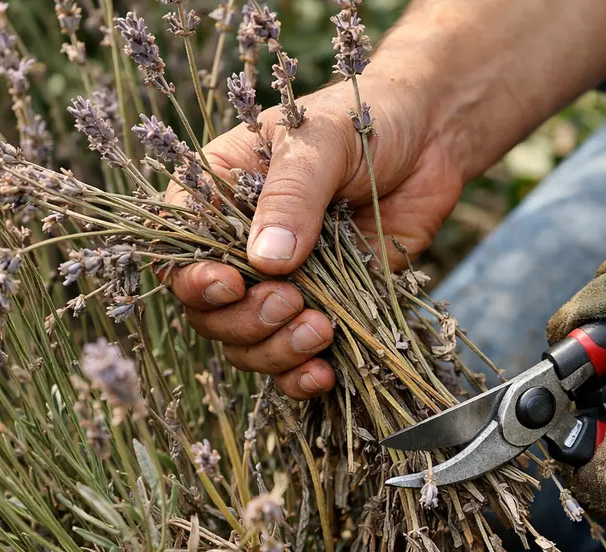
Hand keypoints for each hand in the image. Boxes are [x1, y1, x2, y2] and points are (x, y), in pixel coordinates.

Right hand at [167, 75, 464, 397]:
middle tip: (291, 301)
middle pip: (209, 312)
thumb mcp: (320, 142)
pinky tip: (325, 373)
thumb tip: (266, 261)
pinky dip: (302, 376)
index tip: (230, 283)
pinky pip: (295, 360)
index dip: (192, 279)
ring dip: (275, 351)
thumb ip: (291, 195)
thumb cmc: (363, 121)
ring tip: (319, 330)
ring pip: (248, 344)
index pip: (176, 251)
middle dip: (245, 320)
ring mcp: (281, 283)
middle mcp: (239, 248)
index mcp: (216, 196)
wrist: (430, 139)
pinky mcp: (324, 309)